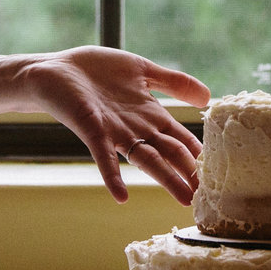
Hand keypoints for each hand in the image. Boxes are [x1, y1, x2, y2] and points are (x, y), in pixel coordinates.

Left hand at [20, 47, 211, 202]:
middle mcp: (135, 128)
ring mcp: (114, 132)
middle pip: (168, 153)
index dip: (196, 154)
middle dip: (187, 173)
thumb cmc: (96, 71)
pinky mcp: (92, 129)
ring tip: (183, 199)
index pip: (179, 138)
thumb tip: (208, 97)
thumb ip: (174, 82)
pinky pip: (103, 156)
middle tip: (207, 196)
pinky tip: (121, 196)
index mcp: (149, 114)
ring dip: (164, 179)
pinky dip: (112, 176)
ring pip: (145, 159)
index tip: (215, 175)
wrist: (54, 70)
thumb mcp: (142, 70)